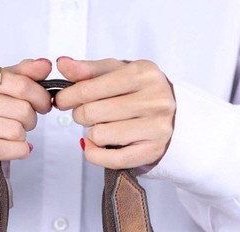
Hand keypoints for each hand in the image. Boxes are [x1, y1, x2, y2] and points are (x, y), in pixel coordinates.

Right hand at [0, 58, 52, 175]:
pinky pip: (1, 149)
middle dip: (31, 119)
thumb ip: (23, 75)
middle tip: (25, 123)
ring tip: (15, 136)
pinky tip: (20, 149)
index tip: (43, 104)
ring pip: (14, 130)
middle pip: (20, 109)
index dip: (40, 96)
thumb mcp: (0, 87)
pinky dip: (19, 151)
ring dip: (23, 137)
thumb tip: (45, 65)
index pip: (21, 84)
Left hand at [53, 57, 175, 169]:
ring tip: (98, 128)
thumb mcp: (119, 73)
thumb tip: (62, 64)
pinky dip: (94, 154)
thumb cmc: (142, 94)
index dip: (69, 96)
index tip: (62, 100)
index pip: (90, 87)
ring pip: (99, 135)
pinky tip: (93, 146)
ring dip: (91, 134)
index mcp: (143, 73)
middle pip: (92, 112)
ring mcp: (155, 127)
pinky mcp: (152, 151)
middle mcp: (153, 99)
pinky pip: (111, 159)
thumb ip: (90, 70)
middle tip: (84, 114)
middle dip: (80, 114)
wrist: (177, 119)